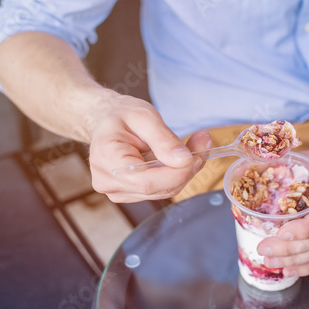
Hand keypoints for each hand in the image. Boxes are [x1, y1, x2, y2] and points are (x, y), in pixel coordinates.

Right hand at [88, 94, 211, 201]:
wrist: (106, 120)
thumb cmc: (121, 115)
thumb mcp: (143, 116)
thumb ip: (163, 139)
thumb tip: (184, 160)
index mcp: (106, 160)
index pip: (147, 182)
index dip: (177, 173)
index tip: (196, 156)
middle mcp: (108, 182)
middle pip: (158, 189)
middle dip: (186, 169)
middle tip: (203, 142)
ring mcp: (118, 191)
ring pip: (164, 190)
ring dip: (184, 171)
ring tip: (194, 145)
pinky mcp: (130, 193)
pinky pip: (161, 189)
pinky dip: (175, 174)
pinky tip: (178, 157)